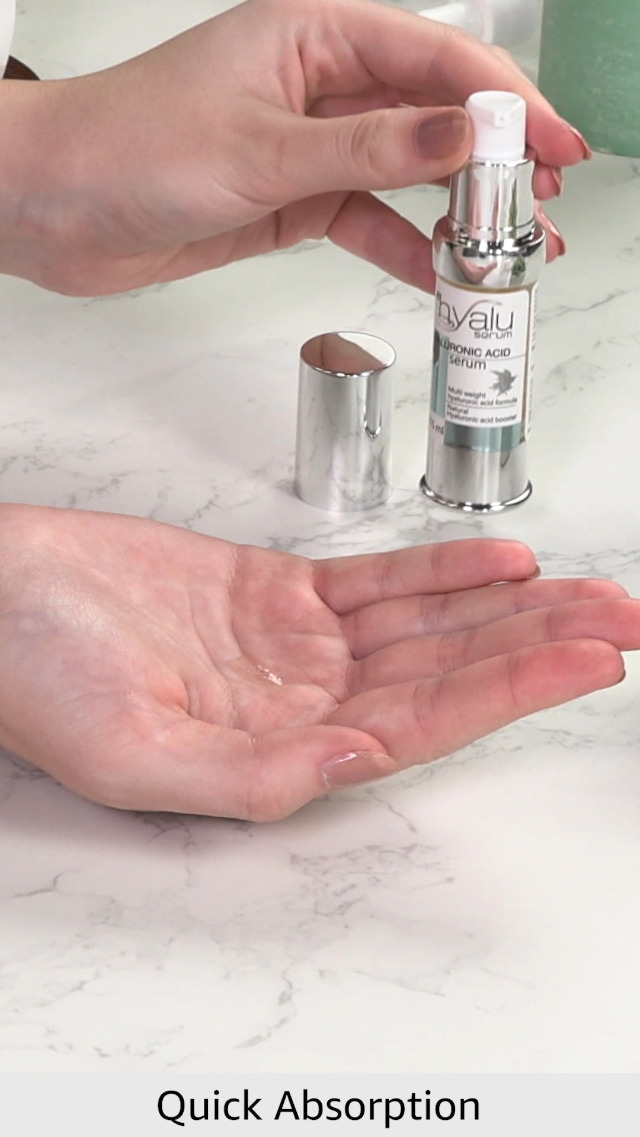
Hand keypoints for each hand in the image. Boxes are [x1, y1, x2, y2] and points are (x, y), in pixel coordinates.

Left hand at [0, 0, 583, 294]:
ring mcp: (306, 146)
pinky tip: (437, 274)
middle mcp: (317, 85)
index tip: (558, 145)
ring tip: (509, 251)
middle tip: (545, 207)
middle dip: (494, 162)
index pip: (433, 60)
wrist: (53, 209)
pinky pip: (364, 220)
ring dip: (456, 212)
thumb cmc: (129, 148)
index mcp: (313, 36)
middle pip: (430, 115)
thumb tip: (463, 133)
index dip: (506, 102)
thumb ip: (368, 148)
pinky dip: (401, 248)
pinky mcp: (289, 198)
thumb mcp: (263, 149)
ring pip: (404, 173)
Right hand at [0, 504, 634, 820]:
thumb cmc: (40, 678)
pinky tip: (498, 563)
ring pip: (426, 625)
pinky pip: (377, 581)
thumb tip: (356, 763)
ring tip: (582, 591)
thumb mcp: (131, 751)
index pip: (425, 723)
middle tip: (619, 622)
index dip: (511, 692)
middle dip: (537, 647)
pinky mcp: (276, 592)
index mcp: (280, 752)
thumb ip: (248, 776)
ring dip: (506, 608)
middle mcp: (303, 702)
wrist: (3, 595)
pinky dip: (439, 570)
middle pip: (447, 673)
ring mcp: (296, 646)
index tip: (587, 662)